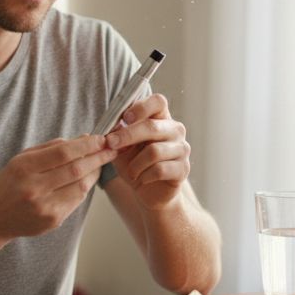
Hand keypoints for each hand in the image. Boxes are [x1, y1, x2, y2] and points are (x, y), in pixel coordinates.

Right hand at [0, 135, 118, 238]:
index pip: (63, 152)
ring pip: (81, 186)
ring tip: (102, 161)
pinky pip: (77, 200)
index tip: (100, 138)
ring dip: (95, 172)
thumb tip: (83, 138)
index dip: (86, 144)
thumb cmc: (10, 183)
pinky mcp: (53, 220)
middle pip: (76, 169)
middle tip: (110, 148)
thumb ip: (52, 147)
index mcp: (24, 168)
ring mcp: (45, 207)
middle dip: (97, 157)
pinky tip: (89, 177)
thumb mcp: (23, 158)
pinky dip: (86, 186)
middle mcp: (34, 188)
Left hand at [104, 93, 189, 209]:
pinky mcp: (183, 169)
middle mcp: (175, 130)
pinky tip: (142, 179)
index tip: (125, 118)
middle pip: (152, 127)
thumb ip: (117, 135)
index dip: (141, 107)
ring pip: (154, 151)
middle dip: (127, 136)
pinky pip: (160, 170)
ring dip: (135, 164)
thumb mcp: (121, 147)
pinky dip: (145, 176)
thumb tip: (110, 127)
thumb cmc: (135, 164)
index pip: (159, 102)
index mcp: (161, 118)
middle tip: (111, 144)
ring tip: (131, 172)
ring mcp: (182, 149)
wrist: (148, 192)